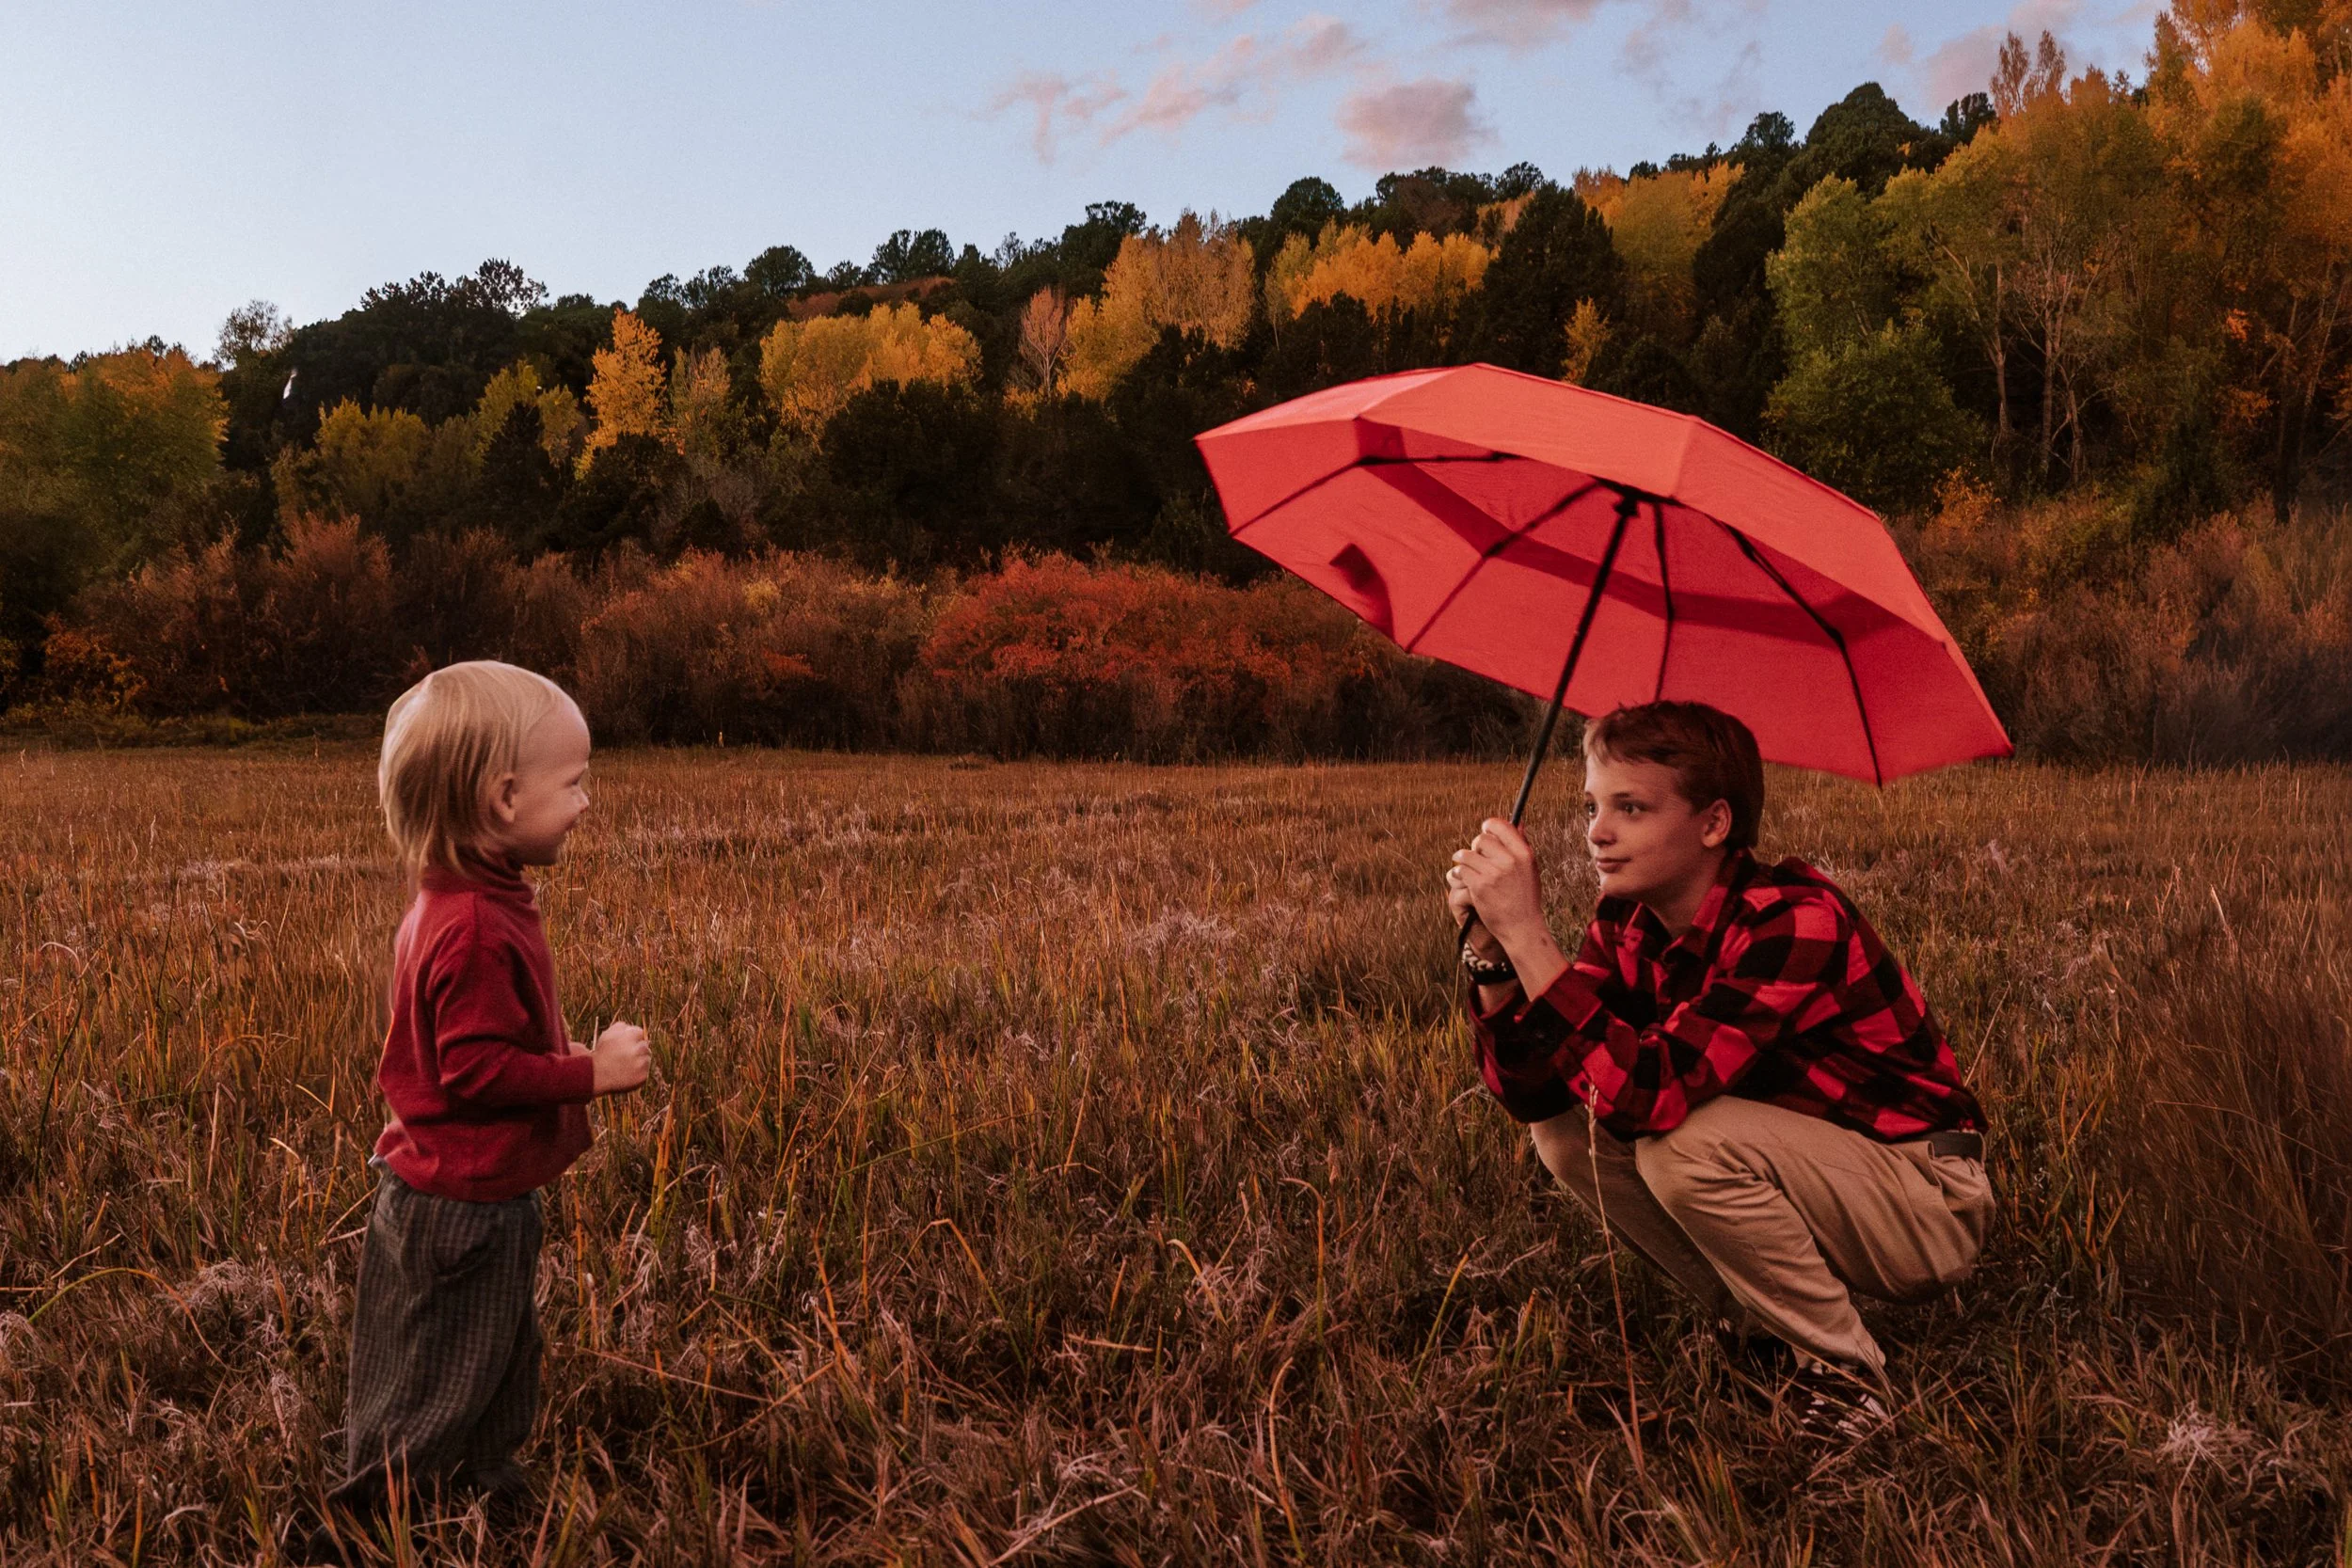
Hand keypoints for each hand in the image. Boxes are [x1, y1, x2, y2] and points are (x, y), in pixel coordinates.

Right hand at [590, 1021, 651, 1095]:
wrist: (596, 1076)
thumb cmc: (602, 1053)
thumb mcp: (607, 1035)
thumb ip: (622, 1026)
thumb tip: (633, 1028)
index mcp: (630, 1037)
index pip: (640, 1033)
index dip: (632, 1039)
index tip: (625, 1045)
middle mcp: (637, 1049)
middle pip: (645, 1045)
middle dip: (637, 1049)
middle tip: (624, 1056)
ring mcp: (641, 1064)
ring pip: (647, 1057)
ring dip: (640, 1059)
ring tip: (625, 1064)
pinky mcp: (642, 1076)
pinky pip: (646, 1071)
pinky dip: (639, 1071)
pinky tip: (627, 1073)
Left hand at [1448, 819, 1544, 950]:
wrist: (1521, 927)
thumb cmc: (1525, 897)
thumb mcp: (1530, 869)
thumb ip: (1522, 845)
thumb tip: (1519, 821)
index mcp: (1524, 853)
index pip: (1500, 825)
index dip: (1488, 827)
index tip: (1484, 833)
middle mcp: (1509, 860)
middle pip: (1481, 839)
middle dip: (1475, 847)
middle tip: (1477, 857)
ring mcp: (1493, 873)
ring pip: (1466, 854)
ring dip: (1463, 860)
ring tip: (1465, 867)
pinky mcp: (1479, 886)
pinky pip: (1460, 870)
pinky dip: (1458, 874)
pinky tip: (1462, 879)